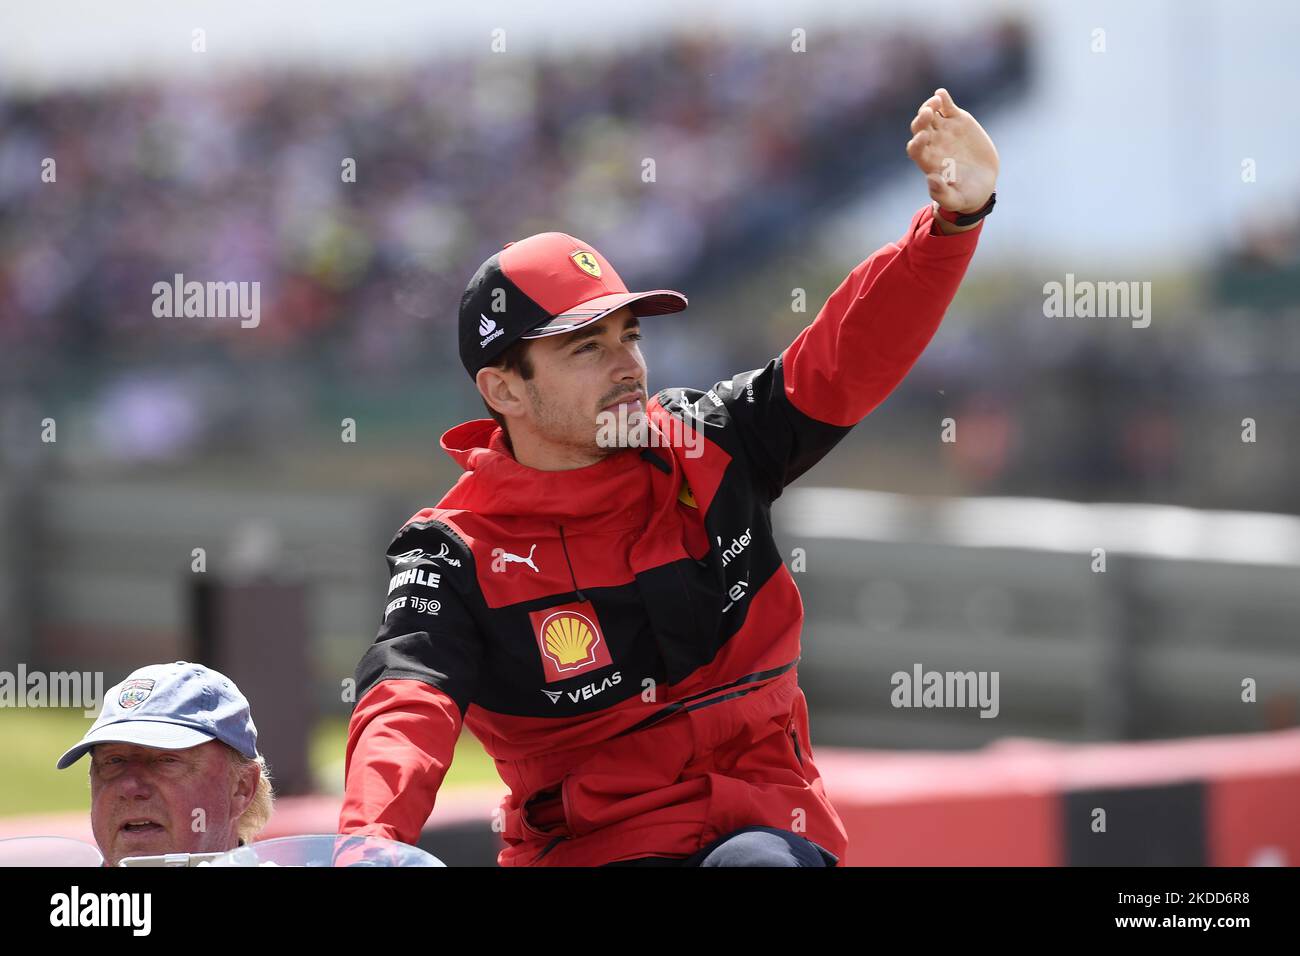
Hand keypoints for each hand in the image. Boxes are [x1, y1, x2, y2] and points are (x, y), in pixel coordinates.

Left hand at [906, 88, 998, 214]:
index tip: (923, 138)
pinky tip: (941, 94)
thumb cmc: (966, 195)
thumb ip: (942, 194)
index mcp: (928, 161)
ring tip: (935, 101)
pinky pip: (946, 107)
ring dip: (929, 106)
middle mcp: (933, 143)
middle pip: (919, 128)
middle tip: (927, 113)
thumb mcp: (956, 199)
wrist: (983, 182)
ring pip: (930, 114)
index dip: (916, 143)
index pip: (915, 149)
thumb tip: (930, 179)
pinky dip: (943, 99)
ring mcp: (944, 130)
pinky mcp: (958, 120)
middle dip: (920, 120)